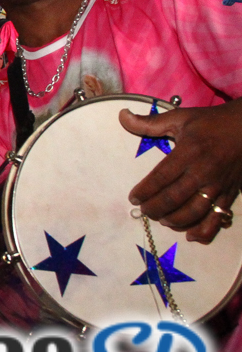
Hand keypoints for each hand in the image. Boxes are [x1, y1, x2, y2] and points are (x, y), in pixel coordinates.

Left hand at [120, 101, 241, 242]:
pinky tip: (189, 235)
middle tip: (144, 211)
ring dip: (173, 221)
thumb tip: (122, 116)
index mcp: (188, 153)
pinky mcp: (229, 194)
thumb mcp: (179, 117)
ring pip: (192, 213)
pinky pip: (216, 219)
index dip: (144, 192)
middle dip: (154, 209)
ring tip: (162, 219)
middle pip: (173, 199)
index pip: (160, 178)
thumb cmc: (210, 122)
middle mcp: (203, 172)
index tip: (133, 198)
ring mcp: (218, 186)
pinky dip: (203, 232)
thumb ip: (149, 122)